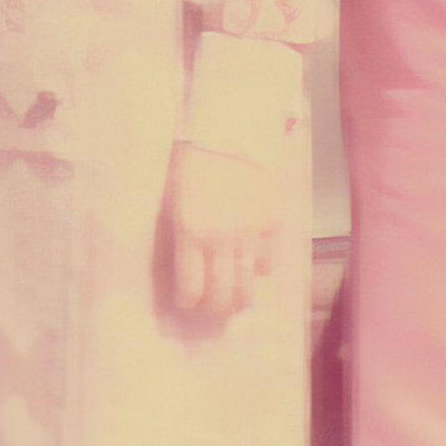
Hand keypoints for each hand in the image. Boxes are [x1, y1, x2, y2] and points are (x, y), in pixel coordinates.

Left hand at [166, 142, 277, 321]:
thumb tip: (188, 267)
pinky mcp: (270, 226)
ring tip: (233, 301)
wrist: (230, 135)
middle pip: (221, 297)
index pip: (191, 289)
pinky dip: (259, 270)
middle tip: (211, 309)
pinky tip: (252, 270)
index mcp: (190, 232)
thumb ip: (181, 235)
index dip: (189, 302)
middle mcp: (220, 240)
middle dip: (215, 310)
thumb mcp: (175, 199)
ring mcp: (249, 235)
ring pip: (248, 288)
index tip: (188, 303)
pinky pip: (267, 262)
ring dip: (239, 300)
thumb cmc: (192, 165)